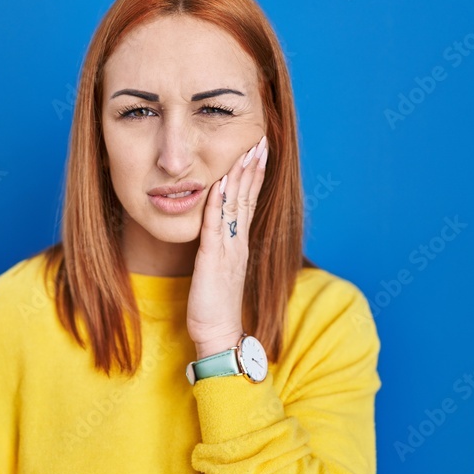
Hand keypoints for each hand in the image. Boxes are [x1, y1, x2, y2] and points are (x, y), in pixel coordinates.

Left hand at [187, 135, 268, 358]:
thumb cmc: (215, 305)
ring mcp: (228, 250)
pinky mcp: (213, 259)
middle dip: (254, 167)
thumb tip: (216, 231)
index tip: (259, 151)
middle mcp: (238, 243)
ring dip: (241, 177)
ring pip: (236, 206)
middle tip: (261, 140)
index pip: (249, 202)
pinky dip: (218, 202)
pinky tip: (220, 183)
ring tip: (248, 151)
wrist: (218, 333)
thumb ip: (220, 248)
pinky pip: (216, 225)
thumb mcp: (219, 270)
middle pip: (248, 197)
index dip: (255, 176)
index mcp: (239, 244)